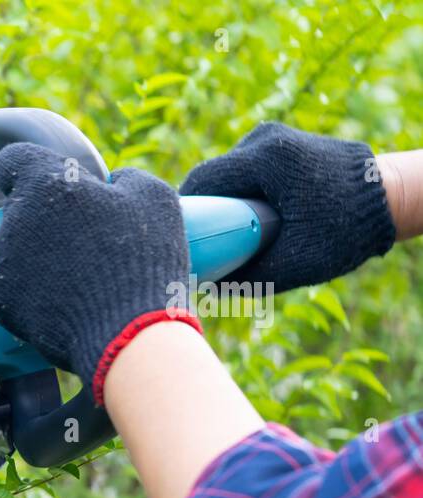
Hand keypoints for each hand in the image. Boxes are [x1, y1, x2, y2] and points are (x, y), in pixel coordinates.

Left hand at [0, 142, 197, 403]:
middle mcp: (15, 217)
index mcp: (46, 182)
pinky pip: (7, 285)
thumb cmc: (145, 260)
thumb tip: (108, 182)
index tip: (45, 184)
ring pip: (12, 247)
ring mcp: (1, 260)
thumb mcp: (154, 197)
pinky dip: (27, 290)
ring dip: (35, 255)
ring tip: (76, 278)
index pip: (13, 160)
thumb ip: (124, 178)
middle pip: (19, 208)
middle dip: (43, 218)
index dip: (29, 169)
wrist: (127, 332)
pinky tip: (59, 299)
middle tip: (81, 243)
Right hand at [180, 122, 396, 292]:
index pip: (202, 181)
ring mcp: (273, 136)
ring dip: (224, 202)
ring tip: (233, 232)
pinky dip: (241, 193)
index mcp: (267, 158)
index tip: (179, 240)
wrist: (390, 198)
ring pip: (227, 173)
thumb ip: (247, 277)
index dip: (185, 213)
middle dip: (205, 210)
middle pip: (212, 177)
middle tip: (205, 244)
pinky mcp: (280, 143)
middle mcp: (265, 138)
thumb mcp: (295, 262)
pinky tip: (249, 217)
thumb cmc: (346, 230)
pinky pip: (244, 170)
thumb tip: (205, 288)